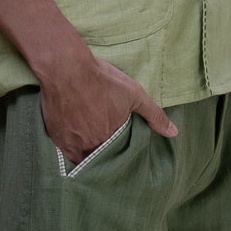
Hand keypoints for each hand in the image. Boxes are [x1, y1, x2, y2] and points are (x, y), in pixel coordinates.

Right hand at [37, 52, 177, 164]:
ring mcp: (72, 144)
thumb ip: (154, 115)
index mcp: (112, 138)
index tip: (122, 156)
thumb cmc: (101, 80)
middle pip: (100, 160)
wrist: (66, 69)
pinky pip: (66, 156)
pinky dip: (73, 154)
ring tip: (93, 152)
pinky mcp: (57, 138)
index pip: (119, 158)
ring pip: (83, 161)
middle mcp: (92, 146)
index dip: (121, 157)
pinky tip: (76, 146)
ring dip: (89, 158)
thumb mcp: (134, 94)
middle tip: (108, 157)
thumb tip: (174, 133)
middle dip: (105, 161)